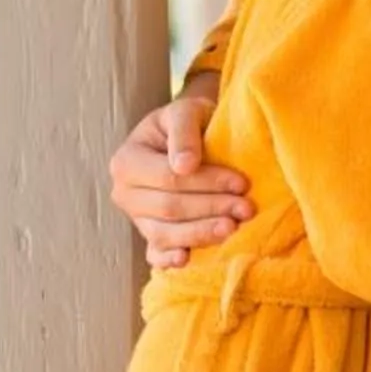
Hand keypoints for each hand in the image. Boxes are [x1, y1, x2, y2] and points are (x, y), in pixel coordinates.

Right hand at [109, 95, 254, 267]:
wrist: (185, 137)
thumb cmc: (188, 122)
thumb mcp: (185, 111)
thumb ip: (183, 131)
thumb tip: (184, 165)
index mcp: (126, 161)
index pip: (169, 179)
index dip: (206, 183)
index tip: (241, 183)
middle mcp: (124, 193)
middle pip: (169, 208)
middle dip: (210, 209)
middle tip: (246, 209)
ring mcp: (135, 218)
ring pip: (164, 234)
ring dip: (200, 234)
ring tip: (232, 228)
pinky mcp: (149, 237)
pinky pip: (155, 254)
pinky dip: (169, 260)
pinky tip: (188, 259)